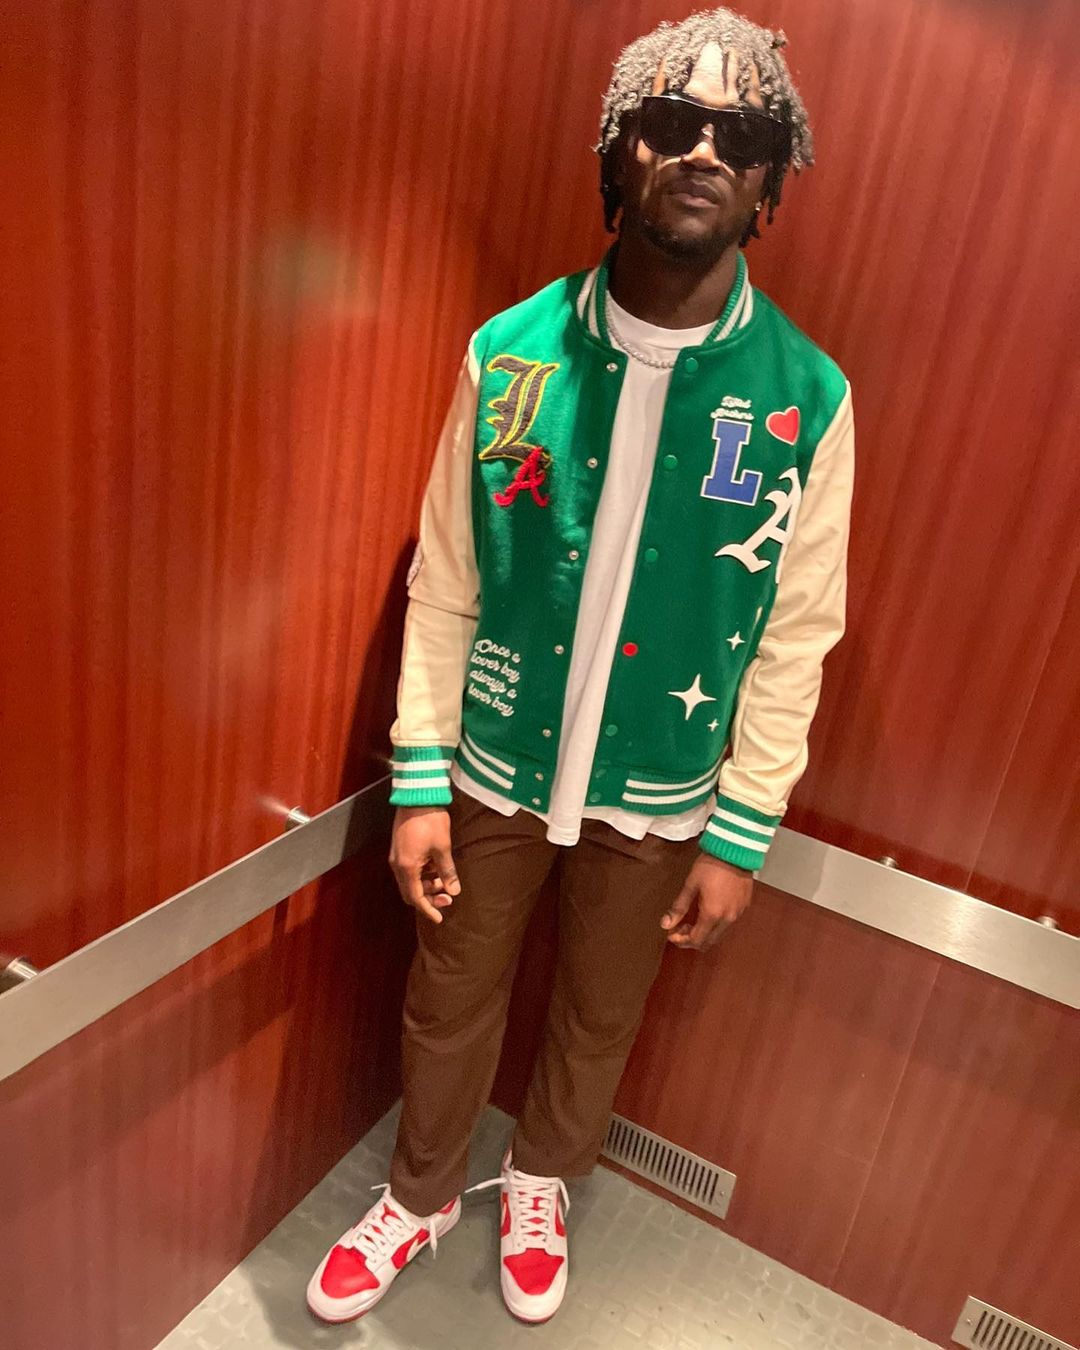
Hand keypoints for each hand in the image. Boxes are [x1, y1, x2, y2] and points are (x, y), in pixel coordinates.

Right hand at [389, 807, 460, 924]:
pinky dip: (423, 874)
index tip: (440, 919)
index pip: (416, 897)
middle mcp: (398, 865)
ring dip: (427, 885)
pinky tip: (437, 868)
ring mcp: (397, 856)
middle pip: (411, 891)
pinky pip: (410, 869)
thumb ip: (447, 872)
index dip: (428, 910)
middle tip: (448, 898)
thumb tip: (454, 891)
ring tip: (446, 881)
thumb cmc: (430, 821)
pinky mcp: (400, 848)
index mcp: (407, 867)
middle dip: (429, 898)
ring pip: (411, 880)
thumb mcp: (442, 848)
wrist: (416, 796)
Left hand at [661, 854, 753, 949]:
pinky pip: (729, 923)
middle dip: (692, 940)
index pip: (696, 940)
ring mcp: (738, 913)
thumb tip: (665, 924)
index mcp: (712, 915)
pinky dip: (716, 924)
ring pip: (719, 934)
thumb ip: (678, 907)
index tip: (672, 935)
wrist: (735, 850)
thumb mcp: (691, 885)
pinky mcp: (744, 906)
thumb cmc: (711, 865)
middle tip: (680, 929)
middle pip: (709, 942)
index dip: (682, 941)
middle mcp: (727, 919)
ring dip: (705, 932)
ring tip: (693, 921)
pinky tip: (709, 911)